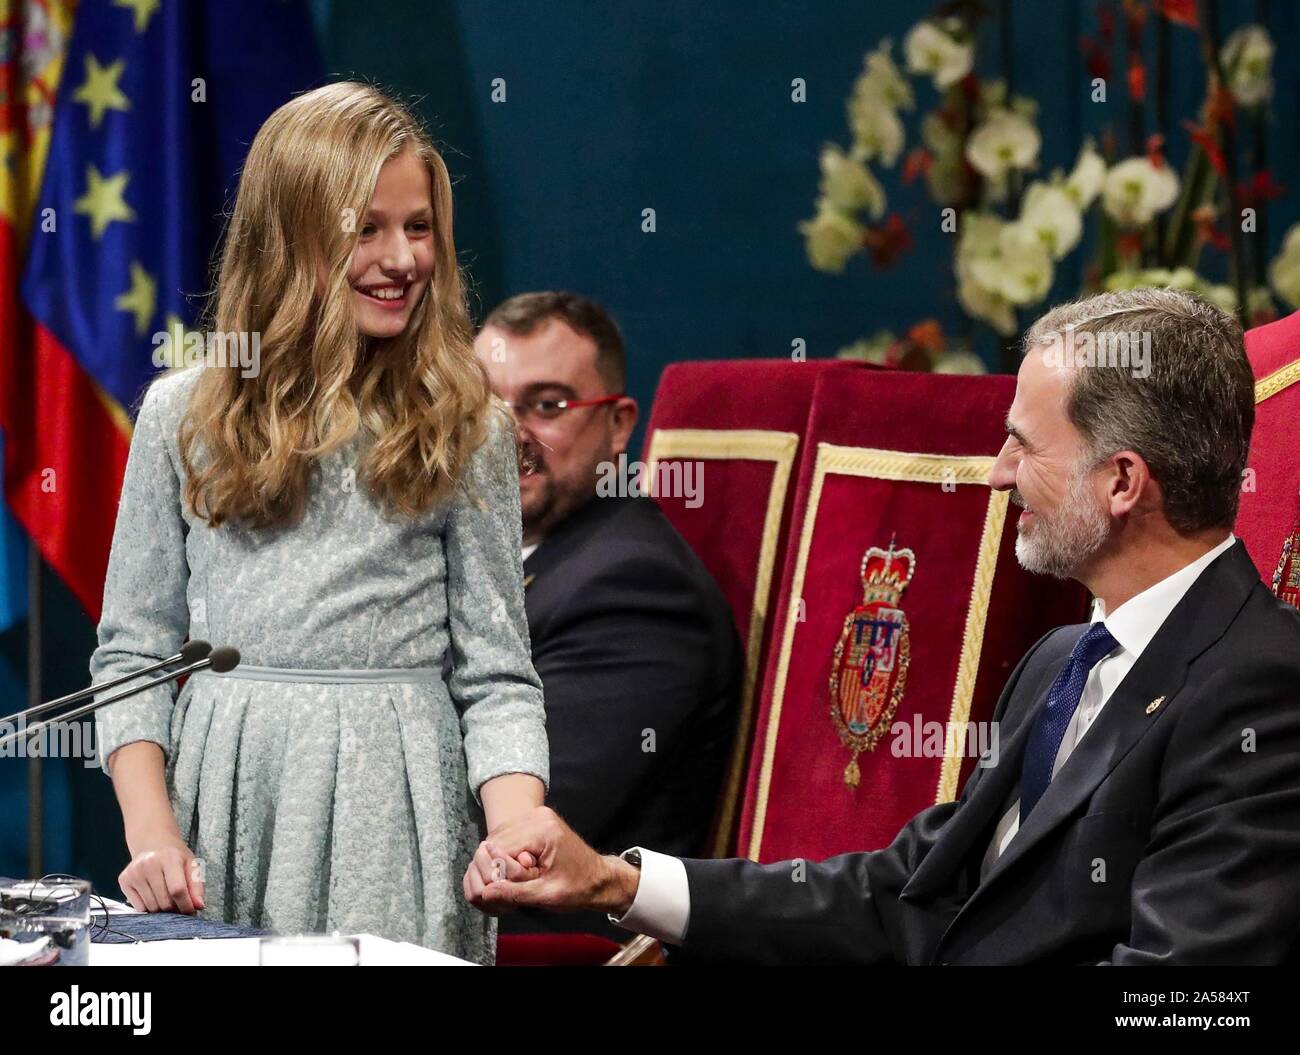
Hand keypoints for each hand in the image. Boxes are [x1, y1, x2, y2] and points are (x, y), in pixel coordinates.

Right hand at [118, 831, 204, 914]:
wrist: (153, 843)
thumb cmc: (174, 856)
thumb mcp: (192, 865)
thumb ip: (197, 886)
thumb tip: (199, 905)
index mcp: (169, 858)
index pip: (177, 890)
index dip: (186, 905)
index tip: (190, 911)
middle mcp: (149, 864)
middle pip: (164, 902)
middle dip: (175, 908)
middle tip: (179, 905)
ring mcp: (134, 872)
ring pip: (151, 907)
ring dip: (162, 910)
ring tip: (167, 899)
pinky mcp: (124, 880)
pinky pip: (138, 907)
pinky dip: (149, 908)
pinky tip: (154, 897)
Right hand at [462, 806, 639, 917]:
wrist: (599, 879)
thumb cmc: (578, 888)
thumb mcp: (546, 895)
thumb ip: (514, 892)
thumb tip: (485, 893)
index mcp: (543, 830)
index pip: (497, 850)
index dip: (502, 874)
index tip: (521, 886)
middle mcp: (537, 816)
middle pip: (493, 844)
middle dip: (501, 868)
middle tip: (525, 883)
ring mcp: (535, 816)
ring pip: (496, 841)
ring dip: (503, 863)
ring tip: (527, 876)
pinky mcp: (533, 821)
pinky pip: (505, 839)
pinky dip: (508, 856)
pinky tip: (524, 867)